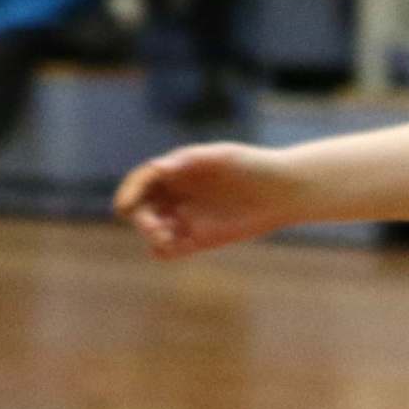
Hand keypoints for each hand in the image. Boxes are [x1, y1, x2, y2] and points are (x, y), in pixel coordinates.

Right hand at [113, 142, 300, 258]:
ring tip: (167, 238)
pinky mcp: (198, 240)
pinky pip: (170, 250)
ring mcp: (186, 217)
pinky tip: (172, 248)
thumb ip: (190, 160)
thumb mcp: (222, 157)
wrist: (282, 191)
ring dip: (151, 235)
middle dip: (142, 219)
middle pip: (142, 208)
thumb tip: (157, 168)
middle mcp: (177, 194)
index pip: (142, 181)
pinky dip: (163, 251)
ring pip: (153, 230)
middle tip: (157, 228)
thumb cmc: (253, 166)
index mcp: (177, 170)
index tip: (125, 205)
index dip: (129, 192)